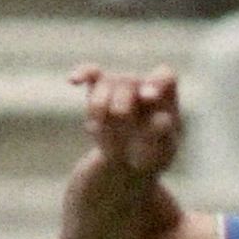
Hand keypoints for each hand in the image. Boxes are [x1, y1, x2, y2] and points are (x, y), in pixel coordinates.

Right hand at [72, 64, 188, 176]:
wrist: (128, 164)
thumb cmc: (152, 154)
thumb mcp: (162, 152)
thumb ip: (163, 135)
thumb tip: (163, 118)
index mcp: (166, 96)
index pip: (164, 76)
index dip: (156, 82)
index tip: (149, 97)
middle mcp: (142, 85)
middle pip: (130, 80)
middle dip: (123, 100)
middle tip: (121, 116)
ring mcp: (120, 86)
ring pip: (107, 81)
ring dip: (100, 102)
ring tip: (98, 125)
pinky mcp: (98, 89)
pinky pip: (91, 74)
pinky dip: (82, 74)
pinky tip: (73, 81)